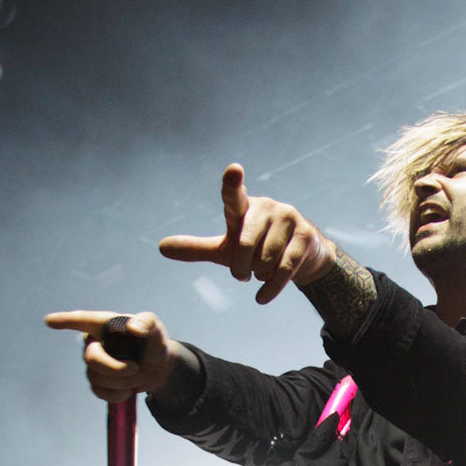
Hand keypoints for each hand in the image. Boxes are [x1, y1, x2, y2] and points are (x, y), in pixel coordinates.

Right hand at [43, 309, 175, 401]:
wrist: (160, 366)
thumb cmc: (153, 341)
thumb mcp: (155, 328)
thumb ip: (147, 323)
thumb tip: (133, 328)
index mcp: (104, 325)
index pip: (80, 320)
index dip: (64, 321)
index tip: (49, 321)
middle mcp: (95, 343)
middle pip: (91, 359)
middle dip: (115, 368)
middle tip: (136, 368)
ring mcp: (95, 364)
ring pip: (96, 378)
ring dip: (122, 381)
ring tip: (137, 375)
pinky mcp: (99, 382)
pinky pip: (99, 392)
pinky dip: (117, 394)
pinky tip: (128, 390)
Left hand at [159, 163, 333, 304]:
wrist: (301, 256)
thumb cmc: (255, 249)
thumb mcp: (225, 249)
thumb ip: (195, 248)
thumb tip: (160, 247)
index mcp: (243, 207)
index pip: (234, 195)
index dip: (233, 184)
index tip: (234, 169)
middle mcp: (266, 207)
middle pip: (246, 245)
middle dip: (241, 269)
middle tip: (243, 274)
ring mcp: (288, 219)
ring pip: (265, 260)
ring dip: (258, 276)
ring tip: (261, 272)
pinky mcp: (305, 236)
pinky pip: (284, 270)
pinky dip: (270, 288)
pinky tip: (262, 296)